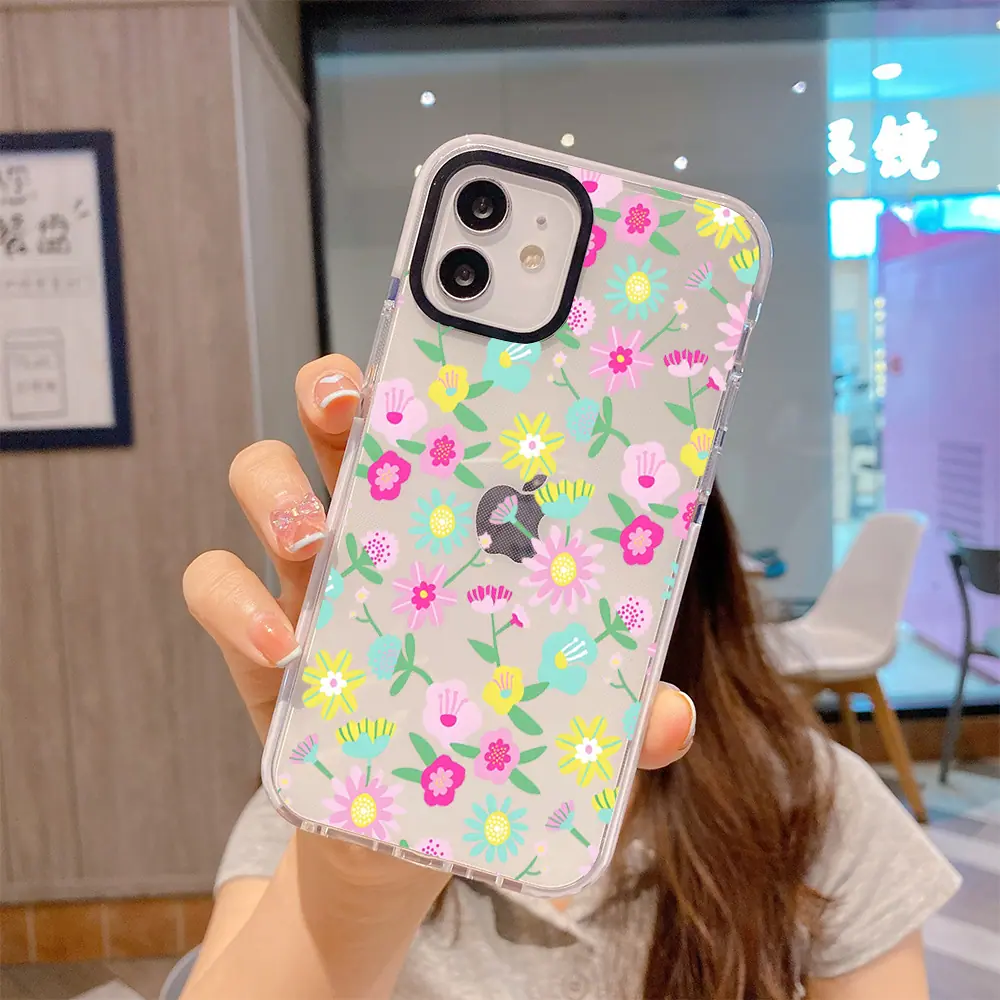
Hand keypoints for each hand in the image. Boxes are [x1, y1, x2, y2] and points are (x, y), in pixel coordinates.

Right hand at [182, 354, 695, 866]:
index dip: (425, 370)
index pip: (428, 417)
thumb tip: (670, 719)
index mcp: (443, 516)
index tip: (444, 345)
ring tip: (313, 540)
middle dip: (330, 389)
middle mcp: (367, 524)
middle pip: (328, 415)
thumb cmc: (482, 732)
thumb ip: (613, 711)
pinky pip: (211, 583)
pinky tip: (282, 648)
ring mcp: (303, 574)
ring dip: (276, 492)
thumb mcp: (553, 715)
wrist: (398, 825)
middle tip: (353, 407)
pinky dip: (234, 602)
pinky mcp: (251, 636)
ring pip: (260, 476)